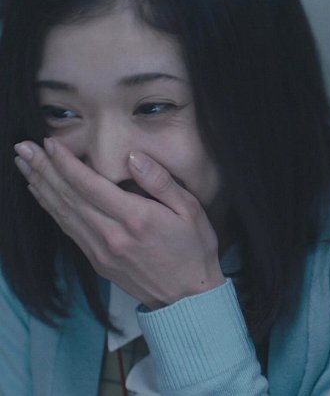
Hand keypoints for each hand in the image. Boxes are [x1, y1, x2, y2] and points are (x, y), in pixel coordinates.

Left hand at [13, 138, 225, 309]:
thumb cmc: (194, 249)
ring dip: (40, 187)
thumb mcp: (192, 210)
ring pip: (63, 213)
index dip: (66, 163)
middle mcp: (112, 235)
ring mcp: (101, 251)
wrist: (188, 296)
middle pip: (69, 197)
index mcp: (136, 218)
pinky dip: (51, 209)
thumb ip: (161, 182)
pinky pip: (68, 230)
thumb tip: (134, 157)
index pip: (90, 184)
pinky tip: (42, 194)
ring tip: (24, 165)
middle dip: (43, 169)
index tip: (49, 143)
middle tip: (23, 148)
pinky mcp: (97, 262)